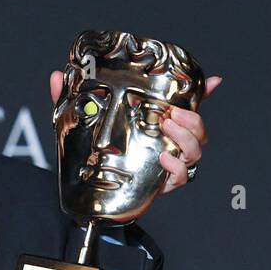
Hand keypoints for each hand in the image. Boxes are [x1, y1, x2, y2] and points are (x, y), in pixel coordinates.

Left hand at [49, 70, 222, 195]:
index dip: (205, 93)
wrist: (88, 194)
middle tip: (173, 113)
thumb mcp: (80, 124)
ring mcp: (167, 164)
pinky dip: (178, 166)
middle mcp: (167, 144)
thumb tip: (56, 75)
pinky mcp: (162, 184)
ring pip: (196, 151)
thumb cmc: (90, 155)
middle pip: (198, 130)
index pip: (186, 107)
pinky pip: (183, 176)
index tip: (214, 81)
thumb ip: (70, 100)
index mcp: (156, 126)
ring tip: (167, 128)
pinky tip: (164, 157)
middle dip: (194, 119)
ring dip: (187, 138)